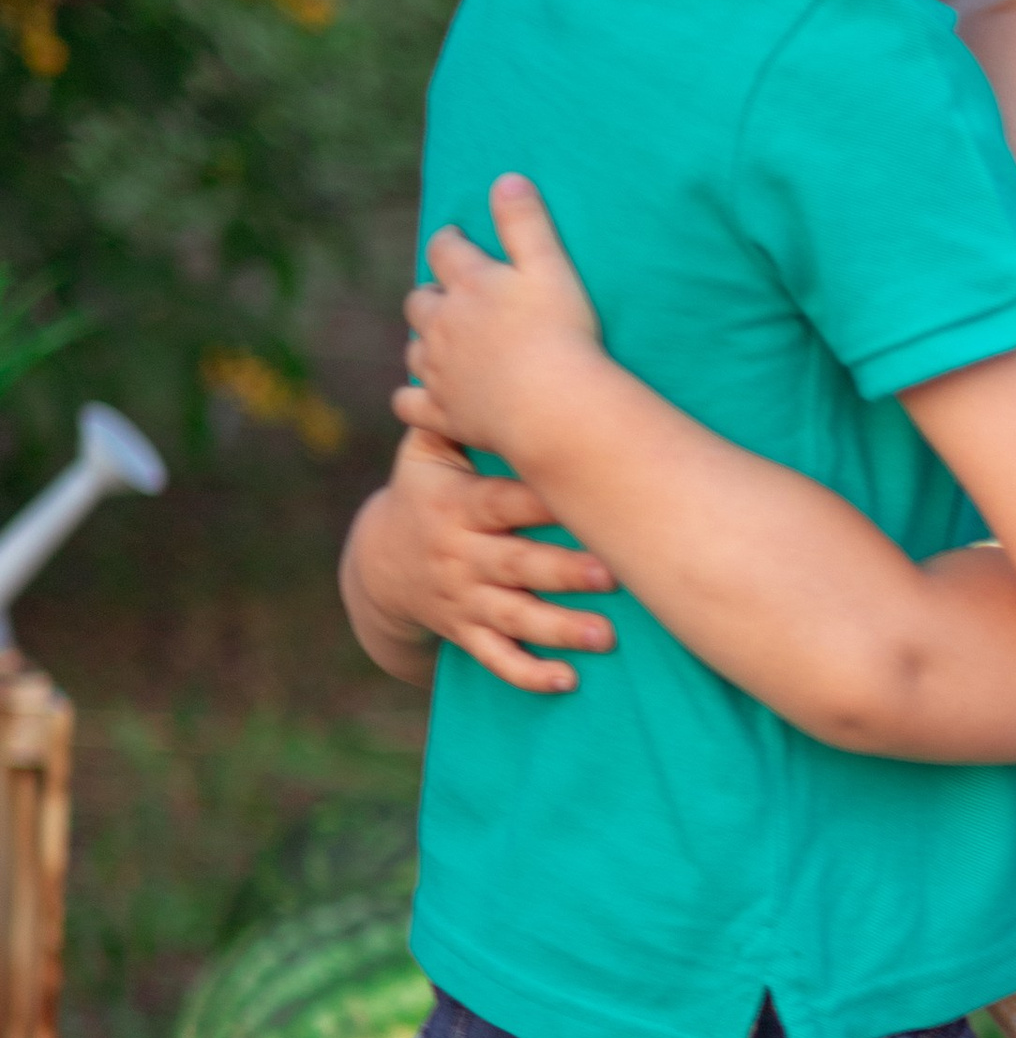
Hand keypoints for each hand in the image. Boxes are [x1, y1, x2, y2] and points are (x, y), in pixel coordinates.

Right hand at [362, 425, 617, 696]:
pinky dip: (528, 675)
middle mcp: (461, 556)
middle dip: (564, 571)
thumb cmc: (423, 492)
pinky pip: (495, 660)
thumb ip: (457, 414)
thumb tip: (486, 356)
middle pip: (518, 565)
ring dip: (559, 629)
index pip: (503, 501)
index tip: (585, 492)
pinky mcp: (466, 632)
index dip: (540, 499)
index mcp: (457, 507)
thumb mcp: (424, 452)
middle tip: (613, 572)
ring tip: (605, 636)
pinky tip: (566, 682)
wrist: (379, 565)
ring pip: (514, 618)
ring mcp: (464, 599)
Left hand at [393, 173, 603, 460]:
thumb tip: (506, 179)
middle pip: (419, 301)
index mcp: (469, 283)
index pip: (444, 249)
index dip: (449, 242)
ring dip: (425, 342)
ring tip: (445, 346)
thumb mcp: (551, 268)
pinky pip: (409, 403)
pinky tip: (423, 396)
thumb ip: (526, 223)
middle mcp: (443, 324)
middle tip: (452, 298)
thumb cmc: (562, 334)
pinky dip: (411, 398)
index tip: (456, 241)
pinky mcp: (442, 412)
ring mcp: (438, 371)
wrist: (555, 406)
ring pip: (414, 349)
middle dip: (431, 295)